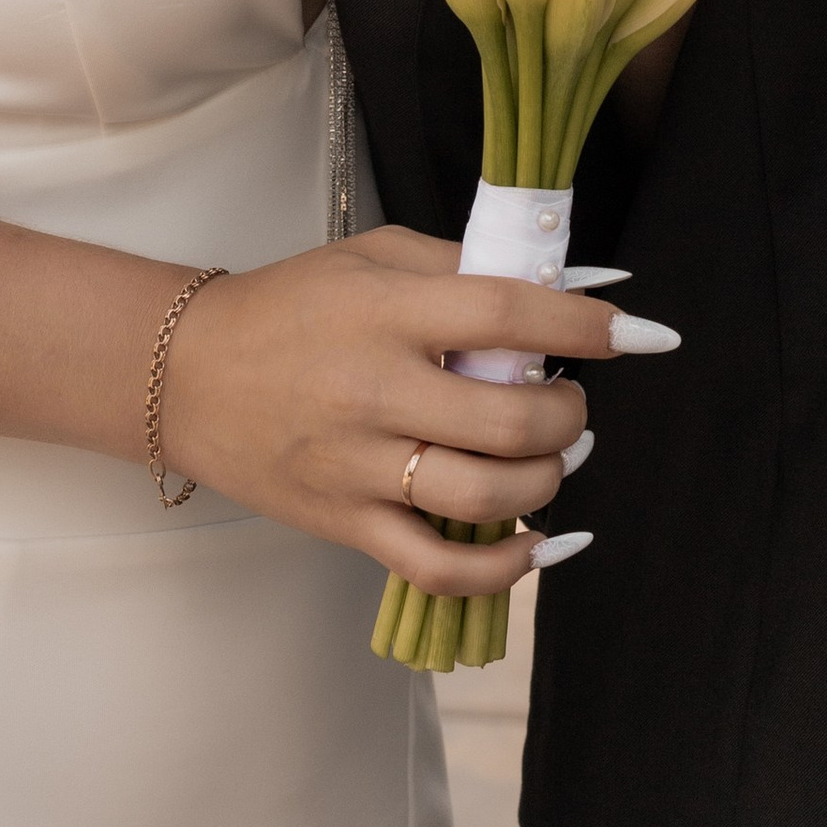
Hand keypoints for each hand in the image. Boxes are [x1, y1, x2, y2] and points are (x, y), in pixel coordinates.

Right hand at [159, 227, 668, 597]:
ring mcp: (361, 468)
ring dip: (546, 482)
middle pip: (508, 419)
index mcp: (386, 312)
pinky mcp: (347, 526)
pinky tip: (536, 545)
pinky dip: (503, 569)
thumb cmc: (291, 305)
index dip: (584, 323)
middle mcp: (376, 391)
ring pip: (484, 497)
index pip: (505, 313)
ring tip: (554, 458)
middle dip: (568, 413)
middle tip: (571, 400)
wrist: (188, 375)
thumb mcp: (370, 257)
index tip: (639, 333)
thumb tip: (560, 282)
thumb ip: (460, 268)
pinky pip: (439, 568)